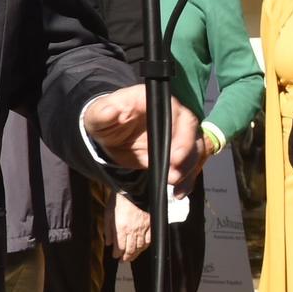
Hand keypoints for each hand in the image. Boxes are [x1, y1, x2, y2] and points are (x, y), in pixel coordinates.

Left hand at [82, 85, 205, 194]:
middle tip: (175, 173)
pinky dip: (188, 178)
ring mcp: (176, 131)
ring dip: (189, 167)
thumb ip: (102, 113)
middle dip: (188, 153)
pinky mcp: (178, 148)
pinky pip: (190, 161)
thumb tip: (110, 110)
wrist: (109, 136)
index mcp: (151, 99)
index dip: (179, 132)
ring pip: (195, 146)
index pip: (174, 110)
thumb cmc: (103, 121)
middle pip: (191, 128)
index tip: (175, 155)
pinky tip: (179, 192)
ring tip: (176, 185)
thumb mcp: (96, 116)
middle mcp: (170, 112)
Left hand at [109, 192, 152, 263]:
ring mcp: (143, 228)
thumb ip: (108, 231)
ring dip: (136, 254)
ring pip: (140, 246)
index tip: (115, 256)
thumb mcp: (108, 215)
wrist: (131, 190)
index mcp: (121, 228)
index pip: (120, 248)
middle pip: (131, 250)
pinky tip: (141, 249)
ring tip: (131, 257)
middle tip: (123, 261)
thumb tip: (108, 244)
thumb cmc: (118, 201)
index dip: (117, 254)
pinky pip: (149, 240)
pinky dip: (145, 246)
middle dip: (126, 257)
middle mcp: (133, 230)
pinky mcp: (150, 224)